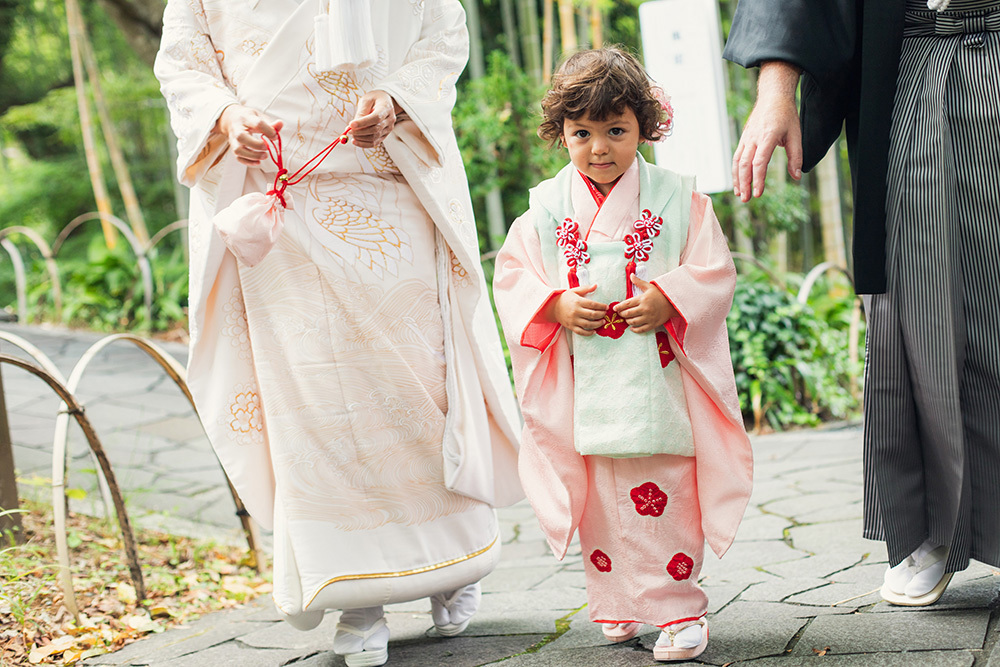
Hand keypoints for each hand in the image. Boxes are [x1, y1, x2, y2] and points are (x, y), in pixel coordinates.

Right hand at [216, 104, 283, 165]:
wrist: (232, 119)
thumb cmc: (248, 118)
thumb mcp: (260, 116)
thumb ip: (271, 123)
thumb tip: (280, 124)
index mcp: (245, 118)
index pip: (257, 124)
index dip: (268, 130)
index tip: (275, 136)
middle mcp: (237, 129)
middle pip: (242, 137)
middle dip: (257, 145)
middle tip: (267, 148)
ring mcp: (233, 139)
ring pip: (238, 150)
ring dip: (252, 156)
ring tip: (265, 156)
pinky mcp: (233, 148)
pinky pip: (238, 157)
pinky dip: (248, 162)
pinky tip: (258, 162)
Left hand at [349, 90, 399, 147]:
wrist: (385, 102)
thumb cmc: (374, 99)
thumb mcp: (367, 100)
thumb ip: (362, 112)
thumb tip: (354, 125)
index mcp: (386, 108)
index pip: (376, 118)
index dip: (363, 122)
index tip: (351, 124)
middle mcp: (390, 119)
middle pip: (375, 129)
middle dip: (360, 132)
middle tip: (348, 130)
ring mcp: (388, 128)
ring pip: (374, 138)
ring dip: (361, 138)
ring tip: (351, 134)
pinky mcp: (385, 135)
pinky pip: (375, 143)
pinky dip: (364, 144)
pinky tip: (355, 141)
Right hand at [546, 284, 607, 335]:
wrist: (553, 307)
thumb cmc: (565, 298)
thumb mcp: (575, 291)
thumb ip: (586, 289)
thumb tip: (596, 285)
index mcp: (578, 302)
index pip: (593, 304)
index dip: (601, 306)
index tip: (606, 307)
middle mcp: (576, 311)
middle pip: (592, 315)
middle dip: (601, 315)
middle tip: (605, 314)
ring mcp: (573, 320)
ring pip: (588, 324)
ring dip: (597, 324)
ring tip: (603, 322)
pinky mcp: (571, 326)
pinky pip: (581, 332)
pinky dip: (588, 333)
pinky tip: (594, 331)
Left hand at [614, 275, 677, 332]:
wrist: (673, 303)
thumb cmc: (660, 294)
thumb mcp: (649, 287)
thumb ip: (639, 282)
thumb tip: (630, 275)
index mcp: (642, 299)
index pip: (627, 304)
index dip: (619, 307)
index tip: (614, 309)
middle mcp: (645, 309)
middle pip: (628, 314)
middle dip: (622, 314)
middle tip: (620, 314)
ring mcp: (649, 317)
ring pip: (633, 322)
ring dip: (627, 321)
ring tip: (627, 319)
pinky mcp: (653, 324)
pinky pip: (641, 329)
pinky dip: (635, 329)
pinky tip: (632, 328)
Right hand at [732, 61, 802, 201]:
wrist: (773, 96)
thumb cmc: (786, 115)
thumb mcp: (796, 134)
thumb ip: (796, 156)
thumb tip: (796, 176)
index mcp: (768, 136)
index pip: (759, 162)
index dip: (758, 179)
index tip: (759, 193)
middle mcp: (754, 138)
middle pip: (744, 164)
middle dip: (744, 183)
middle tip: (746, 199)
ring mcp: (747, 138)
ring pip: (737, 162)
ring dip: (737, 179)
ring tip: (740, 194)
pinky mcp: (744, 138)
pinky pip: (737, 157)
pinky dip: (736, 171)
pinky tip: (738, 181)